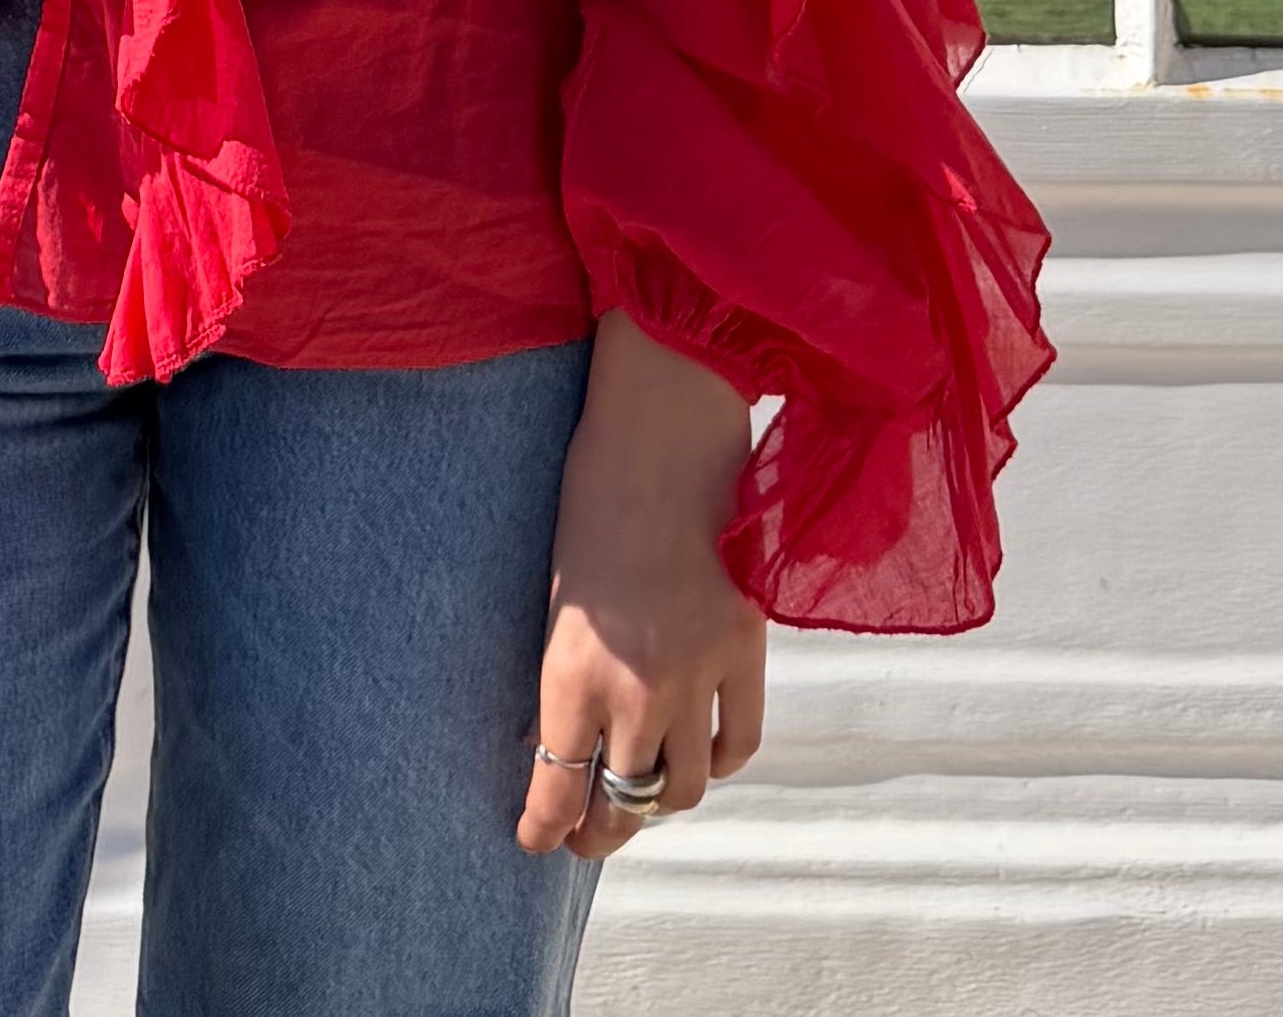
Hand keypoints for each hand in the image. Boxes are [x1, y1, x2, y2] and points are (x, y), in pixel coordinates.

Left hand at [517, 311, 766, 859]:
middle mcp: (634, 689)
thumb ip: (567, 672)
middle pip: (624, 799)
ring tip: (644, 802)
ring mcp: (697, 674)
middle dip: (602, 831)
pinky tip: (701, 754)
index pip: (556, 787)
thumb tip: (564, 738)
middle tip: (588, 837)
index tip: (536, 842)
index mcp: (569, 671)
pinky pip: (739, 741)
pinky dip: (719, 759)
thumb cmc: (590, 502)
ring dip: (661, 803)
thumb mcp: (558, 597)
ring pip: (686, 787)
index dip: (544, 828)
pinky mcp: (746, 651)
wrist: (660, 439)